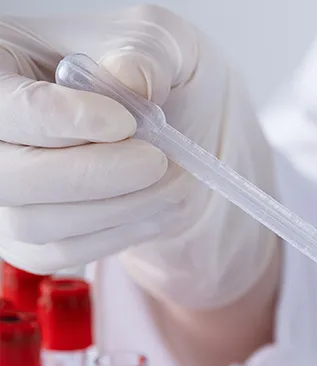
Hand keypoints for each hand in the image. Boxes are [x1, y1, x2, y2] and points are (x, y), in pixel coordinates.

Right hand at [0, 5, 276, 308]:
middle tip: (157, 161)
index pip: (9, 106)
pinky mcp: (28, 238)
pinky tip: (160, 208)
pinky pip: (61, 252)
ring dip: (118, 209)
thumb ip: (146, 54)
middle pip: (11, 175)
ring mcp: (3, 192)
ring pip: (37, 223)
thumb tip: (130, 82)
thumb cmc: (155, 75)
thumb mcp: (161, 43)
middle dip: (93, 175)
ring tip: (175, 183)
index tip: (124, 122)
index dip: (60, 119)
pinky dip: (118, 234)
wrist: (180, 127)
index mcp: (0, 63)